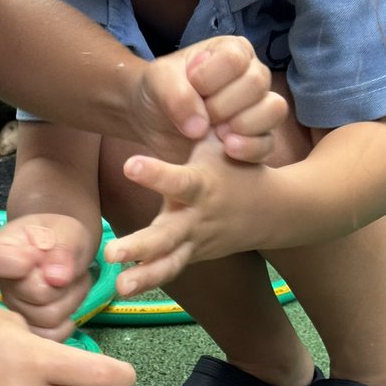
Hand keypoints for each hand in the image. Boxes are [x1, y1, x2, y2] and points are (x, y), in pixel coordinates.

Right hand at [0, 214, 95, 341]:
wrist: (63, 251)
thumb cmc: (59, 237)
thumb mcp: (66, 233)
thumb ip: (62, 250)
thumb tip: (57, 278)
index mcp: (0, 251)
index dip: (24, 263)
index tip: (38, 254)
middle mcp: (1, 284)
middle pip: (37, 295)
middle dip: (62, 282)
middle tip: (66, 268)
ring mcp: (13, 311)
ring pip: (49, 318)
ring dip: (70, 300)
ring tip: (69, 282)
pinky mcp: (28, 329)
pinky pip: (53, 335)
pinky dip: (68, 320)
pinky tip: (66, 302)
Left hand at [106, 136, 271, 295]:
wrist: (272, 209)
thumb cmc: (232, 161)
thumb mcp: (217, 137)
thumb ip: (194, 120)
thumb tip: (175, 96)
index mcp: (203, 185)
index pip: (178, 180)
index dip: (156, 174)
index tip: (131, 165)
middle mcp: (197, 217)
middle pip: (168, 236)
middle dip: (140, 247)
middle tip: (112, 254)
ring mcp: (195, 241)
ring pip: (169, 262)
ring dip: (144, 276)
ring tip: (119, 287)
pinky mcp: (193, 255)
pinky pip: (170, 271)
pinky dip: (149, 280)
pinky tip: (123, 289)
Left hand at [135, 36, 287, 163]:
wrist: (152, 124)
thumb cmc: (159, 92)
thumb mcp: (157, 82)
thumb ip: (174, 94)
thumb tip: (200, 127)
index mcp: (231, 52)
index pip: (235, 60)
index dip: (209, 78)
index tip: (189, 86)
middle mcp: (251, 75)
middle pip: (256, 84)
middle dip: (222, 105)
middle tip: (201, 115)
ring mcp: (258, 108)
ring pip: (273, 110)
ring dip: (242, 124)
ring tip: (216, 133)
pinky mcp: (256, 139)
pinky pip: (268, 143)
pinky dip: (249, 148)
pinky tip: (226, 151)